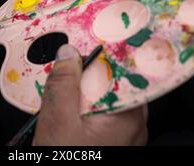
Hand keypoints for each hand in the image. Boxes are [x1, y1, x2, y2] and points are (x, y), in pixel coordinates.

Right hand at [33, 44, 147, 145]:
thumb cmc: (65, 160)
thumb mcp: (58, 122)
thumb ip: (64, 84)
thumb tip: (67, 52)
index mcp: (129, 116)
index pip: (126, 72)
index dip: (108, 54)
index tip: (90, 39)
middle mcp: (135, 125)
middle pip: (115, 84)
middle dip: (90, 73)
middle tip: (68, 63)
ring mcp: (126, 136)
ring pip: (107, 99)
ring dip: (85, 89)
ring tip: (63, 83)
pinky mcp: (114, 142)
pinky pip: (103, 114)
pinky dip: (86, 106)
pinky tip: (68, 106)